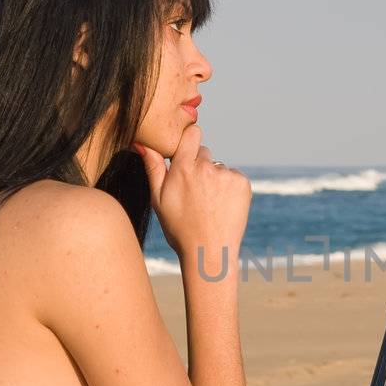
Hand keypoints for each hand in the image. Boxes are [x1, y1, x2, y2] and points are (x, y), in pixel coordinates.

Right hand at [131, 125, 250, 263]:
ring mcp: (226, 175)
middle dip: (199, 166)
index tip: (188, 150)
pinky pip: (234, 177)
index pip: (193, 133)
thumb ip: (153, 168)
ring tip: (209, 204)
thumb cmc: (180, 228)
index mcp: (183, 167)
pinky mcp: (242, 183)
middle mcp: (206, 167)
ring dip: (215, 179)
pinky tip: (222, 206)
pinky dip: (230, 188)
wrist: (209, 251)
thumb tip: (142, 142)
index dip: (190, 140)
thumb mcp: (158, 199)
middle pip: (204, 153)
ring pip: (219, 168)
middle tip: (195, 193)